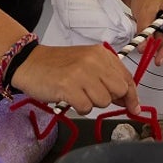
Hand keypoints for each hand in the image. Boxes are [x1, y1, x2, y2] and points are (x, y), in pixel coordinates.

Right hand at [13, 43, 140, 114]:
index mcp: (101, 54)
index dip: (132, 95)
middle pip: (119, 91)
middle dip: (109, 99)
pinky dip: (79, 107)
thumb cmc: (58, 66)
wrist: (29, 62)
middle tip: (92, 95)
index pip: (126, 77)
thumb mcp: (87, 64)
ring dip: (91, 103)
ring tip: (77, 93)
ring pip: (103, 101)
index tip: (133, 107)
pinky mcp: (69, 87)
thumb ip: (107, 78)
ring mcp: (81, 73)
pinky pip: (86, 108)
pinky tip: (69, 98)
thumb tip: (128, 100)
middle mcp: (94, 61)